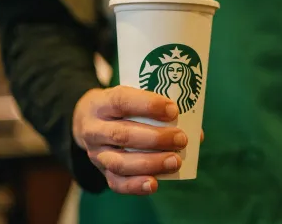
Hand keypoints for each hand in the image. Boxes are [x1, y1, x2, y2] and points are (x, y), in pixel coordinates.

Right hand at [73, 86, 187, 194]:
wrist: (85, 121)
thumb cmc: (119, 107)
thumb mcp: (129, 96)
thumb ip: (156, 109)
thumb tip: (196, 131)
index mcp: (101, 103)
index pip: (121, 101)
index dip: (148, 105)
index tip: (173, 109)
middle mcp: (94, 129)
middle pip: (122, 135)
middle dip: (155, 139)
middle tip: (181, 139)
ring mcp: (96, 153)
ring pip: (120, 162)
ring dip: (151, 163)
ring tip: (176, 161)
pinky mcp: (101, 171)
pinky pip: (116, 183)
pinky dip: (136, 186)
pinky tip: (154, 184)